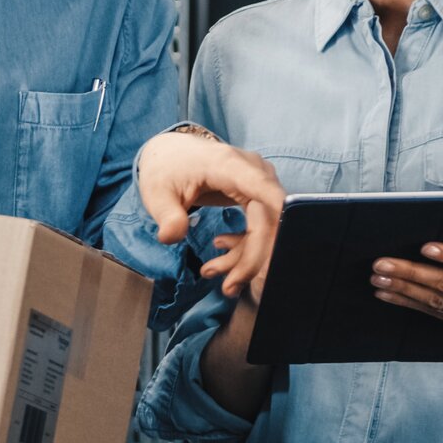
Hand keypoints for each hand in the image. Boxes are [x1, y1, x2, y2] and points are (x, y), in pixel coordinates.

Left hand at [136, 130, 286, 296]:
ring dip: (246, 257)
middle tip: (228, 288)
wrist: (170, 154)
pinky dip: (246, 246)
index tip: (284, 248)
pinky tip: (221, 250)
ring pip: (269, 227)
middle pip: (268, 220)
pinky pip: (263, 225)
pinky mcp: (258, 193)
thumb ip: (167, 216)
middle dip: (251, 259)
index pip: (263, 190)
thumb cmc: (165, 169)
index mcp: (228, 164)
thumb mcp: (157, 194)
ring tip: (212, 272)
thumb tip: (170, 237)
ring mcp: (259, 181)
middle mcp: (252, 170)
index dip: (279, 216)